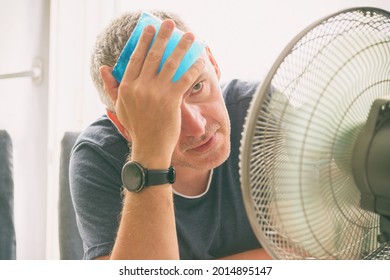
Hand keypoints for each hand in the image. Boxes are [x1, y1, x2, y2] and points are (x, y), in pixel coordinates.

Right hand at [103, 20, 204, 167]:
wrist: (149, 147)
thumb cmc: (136, 127)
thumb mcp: (119, 107)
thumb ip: (111, 87)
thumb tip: (104, 68)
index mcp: (127, 86)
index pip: (136, 57)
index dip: (144, 41)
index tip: (150, 28)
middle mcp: (140, 87)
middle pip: (154, 55)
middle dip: (163, 36)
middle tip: (170, 24)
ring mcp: (156, 93)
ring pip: (171, 63)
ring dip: (182, 47)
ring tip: (190, 36)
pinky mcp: (171, 100)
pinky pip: (185, 79)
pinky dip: (193, 68)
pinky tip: (200, 60)